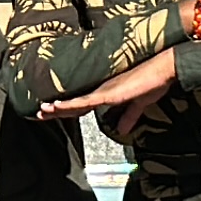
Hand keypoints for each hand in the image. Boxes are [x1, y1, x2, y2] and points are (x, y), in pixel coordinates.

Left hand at [37, 47, 176, 137]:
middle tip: (38, 113)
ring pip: (74, 102)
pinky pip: (85, 101)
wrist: (163, 69)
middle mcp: (100, 90)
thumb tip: (122, 130)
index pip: (80, 104)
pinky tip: (56, 106)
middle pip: (73, 103)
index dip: (65, 109)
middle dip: (55, 109)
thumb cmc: (152, 82)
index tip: (49, 112)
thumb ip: (129, 116)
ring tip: (41, 111)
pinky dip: (70, 105)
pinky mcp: (109, 94)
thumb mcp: (138, 104)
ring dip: (57, 107)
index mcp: (105, 93)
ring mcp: (103, 91)